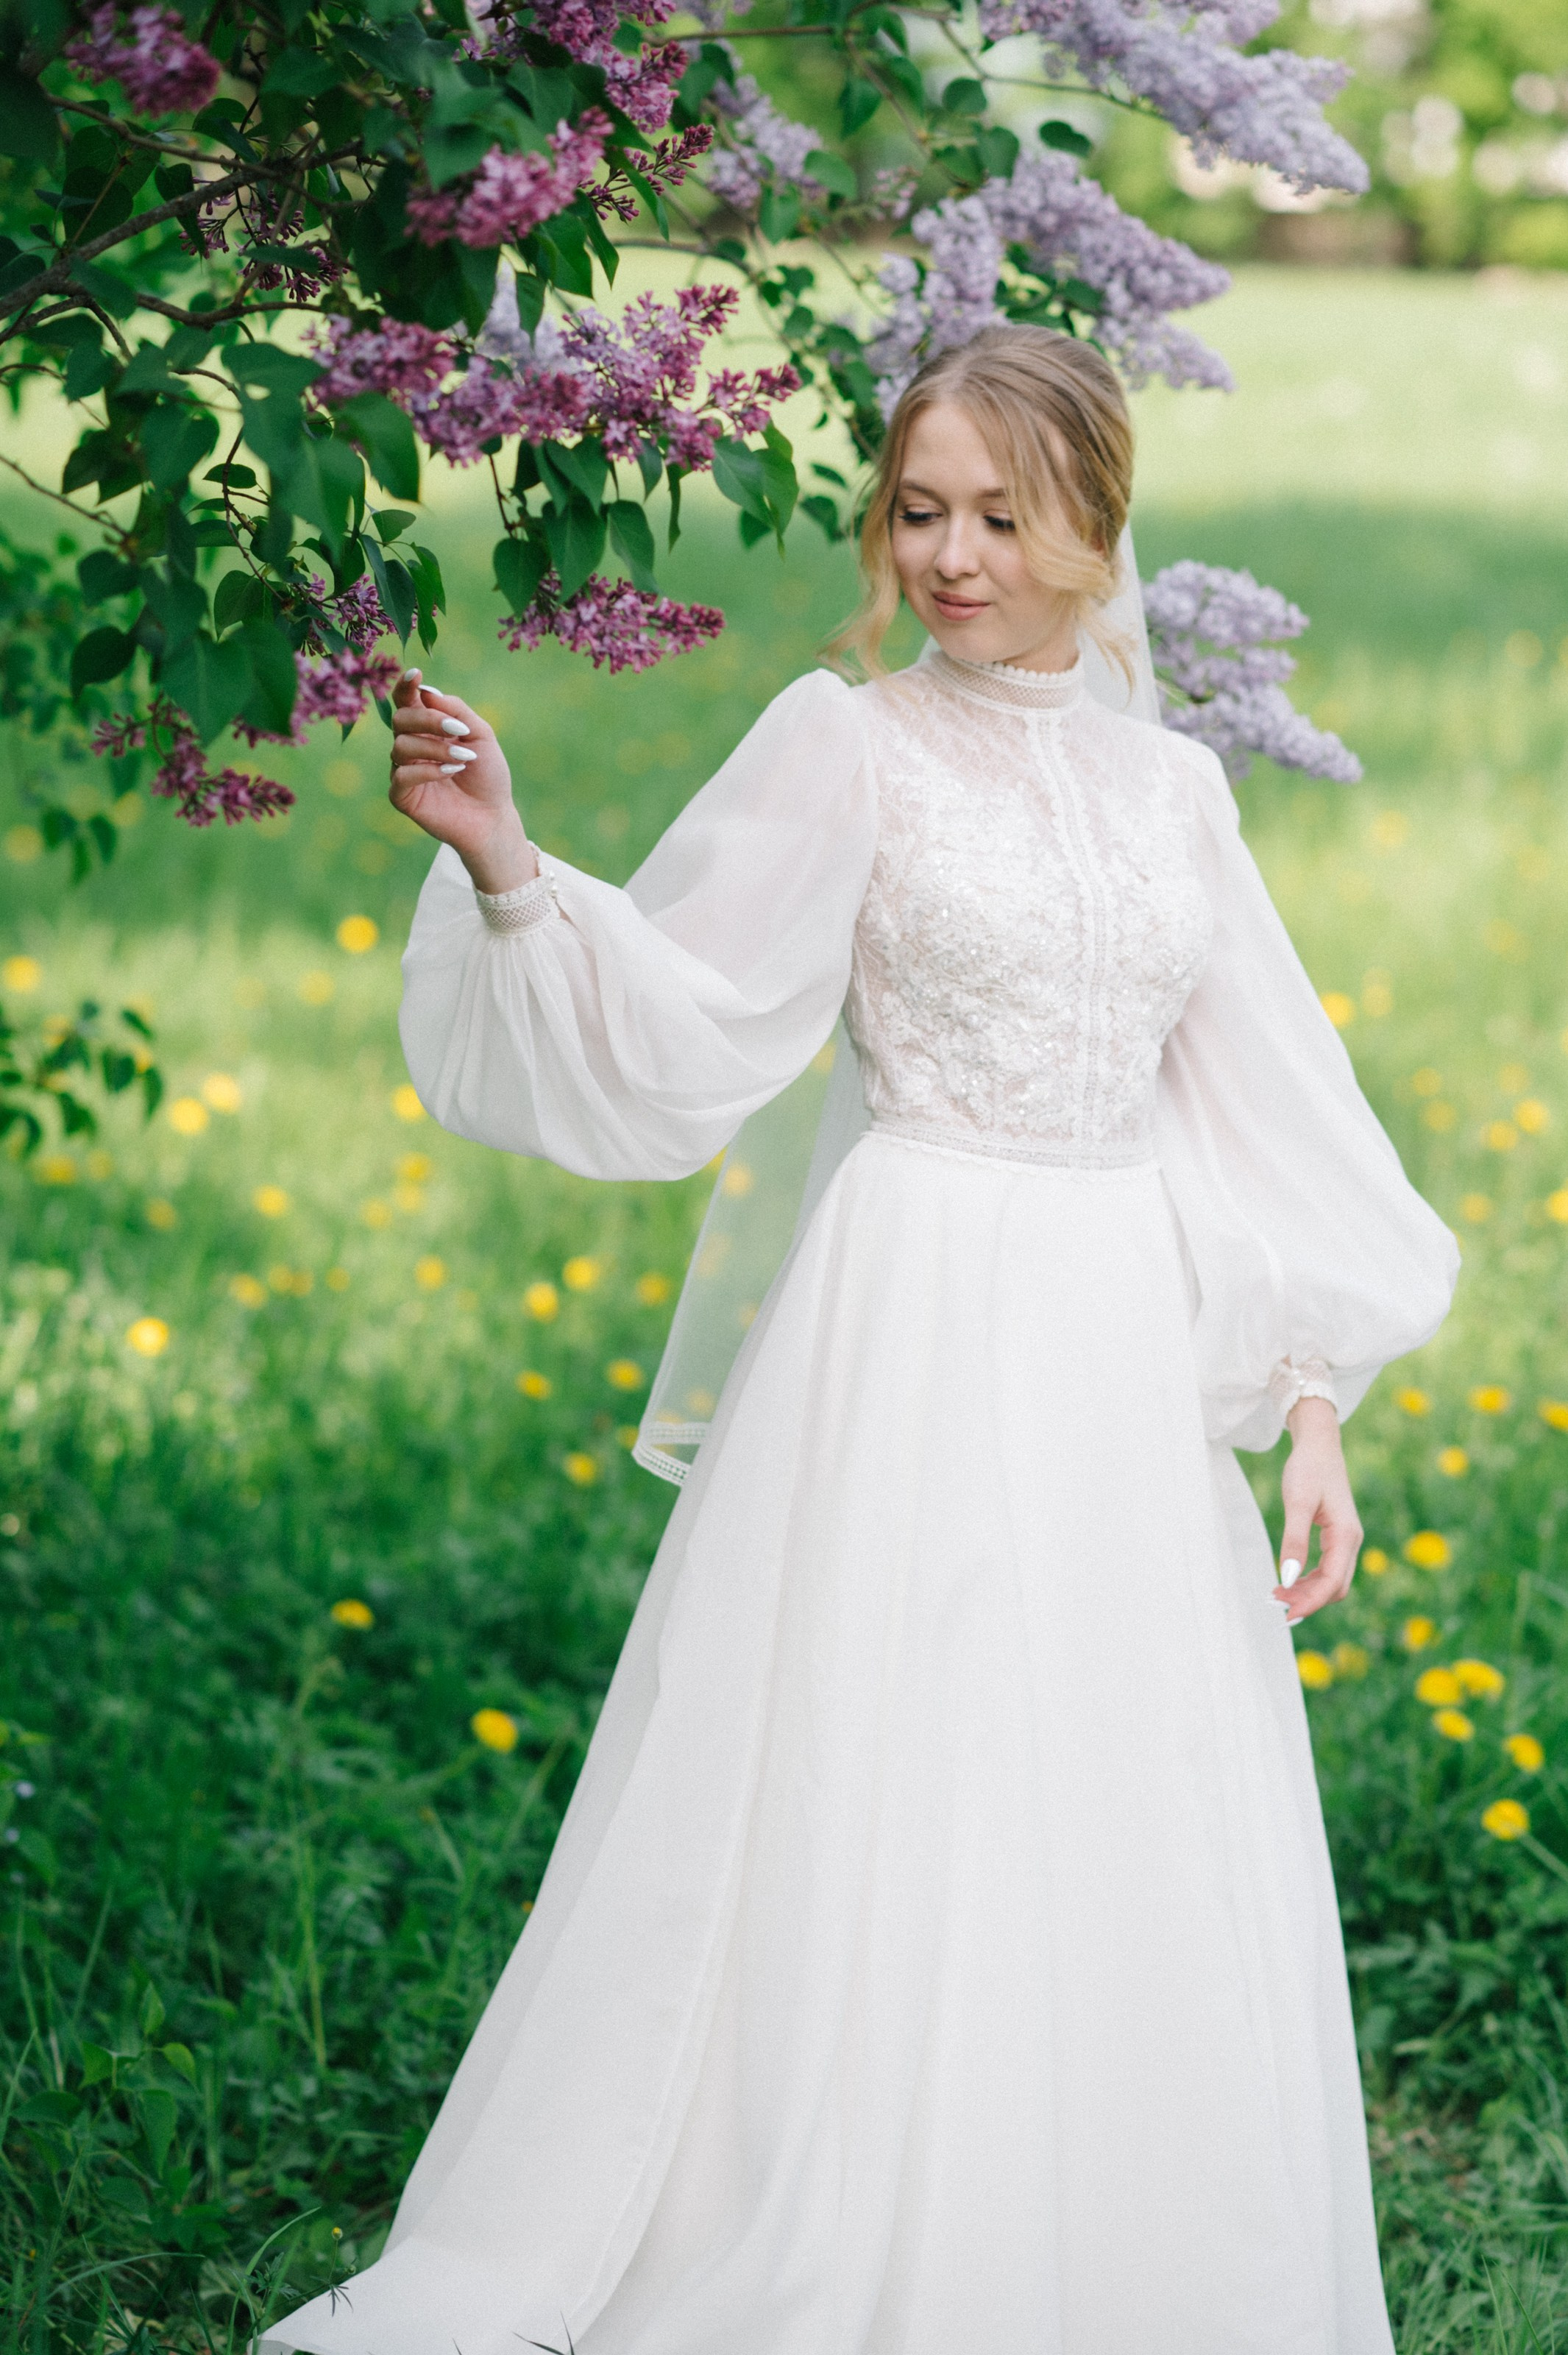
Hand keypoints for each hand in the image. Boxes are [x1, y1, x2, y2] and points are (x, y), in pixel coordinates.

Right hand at [389, 668, 536, 893]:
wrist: (493, 816)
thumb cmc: (488, 775)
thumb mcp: (480, 736)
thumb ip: (456, 710)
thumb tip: (427, 691)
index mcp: (427, 728)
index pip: (406, 701)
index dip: (406, 686)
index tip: (415, 674)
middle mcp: (410, 746)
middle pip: (401, 719)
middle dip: (429, 720)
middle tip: (460, 730)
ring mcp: (403, 770)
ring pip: (401, 745)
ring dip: (436, 748)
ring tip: (464, 760)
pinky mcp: (401, 795)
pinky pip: (402, 774)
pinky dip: (427, 770)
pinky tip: (451, 773)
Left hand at [1274, 1395, 1361, 1626]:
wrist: (1319, 1446)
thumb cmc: (1308, 1469)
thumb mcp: (1298, 1503)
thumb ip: (1294, 1541)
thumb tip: (1287, 1578)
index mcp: (1346, 1536)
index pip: (1332, 1582)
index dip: (1311, 1602)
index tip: (1286, 1615)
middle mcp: (1350, 1541)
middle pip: (1335, 1586)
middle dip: (1308, 1601)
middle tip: (1276, 1606)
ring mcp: (1345, 1540)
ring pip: (1331, 1580)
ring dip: (1307, 1592)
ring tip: (1278, 1596)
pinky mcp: (1336, 1536)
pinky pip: (1326, 1568)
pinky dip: (1309, 1579)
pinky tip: (1289, 1580)